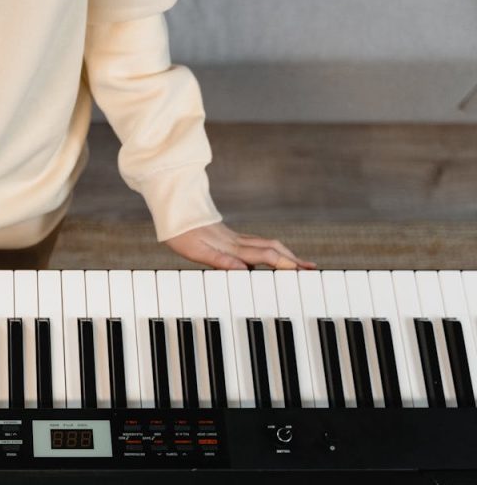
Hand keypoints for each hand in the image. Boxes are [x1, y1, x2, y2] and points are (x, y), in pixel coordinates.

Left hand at [165, 222, 315, 269]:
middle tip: (311, 269)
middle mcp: (238, 242)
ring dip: (286, 254)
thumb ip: (220, 261)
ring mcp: (235, 238)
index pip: (267, 256)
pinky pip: (256, 245)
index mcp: (232, 247)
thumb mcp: (197, 252)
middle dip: (293, 259)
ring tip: (299, 265)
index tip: (303, 272)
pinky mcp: (229, 238)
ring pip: (268, 246)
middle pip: (274, 249)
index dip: (286, 264)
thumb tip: (243, 271)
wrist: (172, 213)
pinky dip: (271, 252)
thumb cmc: (181, 234)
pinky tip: (270, 259)